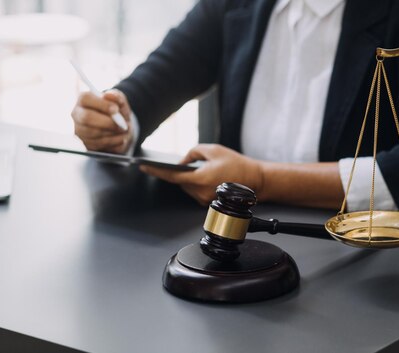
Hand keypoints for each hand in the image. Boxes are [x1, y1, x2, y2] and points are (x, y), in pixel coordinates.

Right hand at [71, 89, 132, 153]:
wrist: (120, 127)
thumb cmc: (117, 111)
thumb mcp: (120, 101)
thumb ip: (117, 97)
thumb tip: (109, 95)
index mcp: (83, 100)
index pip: (85, 98)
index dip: (101, 104)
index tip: (116, 109)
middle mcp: (77, 115)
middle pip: (86, 118)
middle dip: (108, 122)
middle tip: (123, 125)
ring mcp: (80, 131)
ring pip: (94, 133)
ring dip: (114, 133)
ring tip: (125, 130)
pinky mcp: (86, 144)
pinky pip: (100, 145)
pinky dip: (114, 142)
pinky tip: (121, 137)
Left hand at [139, 144, 263, 204]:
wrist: (255, 180)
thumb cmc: (236, 164)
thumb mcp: (213, 150)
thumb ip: (193, 152)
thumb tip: (182, 162)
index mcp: (201, 178)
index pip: (173, 176)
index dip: (156, 171)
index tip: (144, 167)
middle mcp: (201, 192)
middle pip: (180, 182)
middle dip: (180, 172)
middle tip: (187, 163)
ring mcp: (204, 199)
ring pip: (187, 187)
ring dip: (189, 178)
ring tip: (204, 169)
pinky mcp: (208, 202)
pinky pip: (195, 191)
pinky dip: (197, 183)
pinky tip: (208, 176)